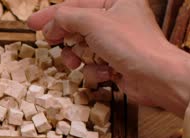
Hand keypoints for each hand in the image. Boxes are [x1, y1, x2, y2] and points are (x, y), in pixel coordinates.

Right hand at [27, 0, 189, 116]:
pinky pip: (93, 63)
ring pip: (82, 47)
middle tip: (53, 43)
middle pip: (77, 25)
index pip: (76, 4)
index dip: (52, 14)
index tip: (33, 23)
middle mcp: (117, 18)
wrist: (157, 77)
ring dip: (77, 57)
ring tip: (76, 62)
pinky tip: (104, 72)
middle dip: (66, 38)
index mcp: (117, 0)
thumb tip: (50, 24)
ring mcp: (117, 42)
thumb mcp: (93, 22)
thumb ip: (66, 17)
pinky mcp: (117, 62)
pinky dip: (94, 70)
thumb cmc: (133, 45)